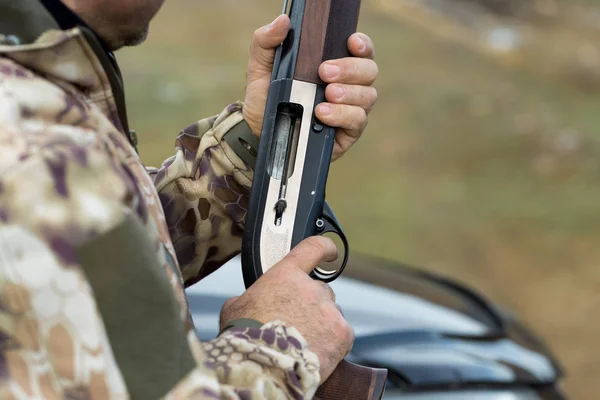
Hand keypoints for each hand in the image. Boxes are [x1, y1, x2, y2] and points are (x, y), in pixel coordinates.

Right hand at [219, 237, 353, 382]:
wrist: (262, 368)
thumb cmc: (245, 339)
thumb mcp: (236, 308)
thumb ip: (250, 298)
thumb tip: (250, 303)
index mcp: (286, 276)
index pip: (312, 248)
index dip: (323, 248)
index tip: (330, 252)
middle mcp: (311, 288)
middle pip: (320, 291)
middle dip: (311, 306)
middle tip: (296, 325)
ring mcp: (329, 310)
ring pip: (330, 315)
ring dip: (321, 326)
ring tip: (301, 345)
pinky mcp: (342, 333)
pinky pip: (341, 336)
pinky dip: (332, 344)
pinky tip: (314, 354)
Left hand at [243, 14, 378, 160]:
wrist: (259, 130)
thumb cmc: (266, 95)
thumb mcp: (261, 65)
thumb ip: (266, 40)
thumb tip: (282, 21)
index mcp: (336, 64)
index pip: (361, 50)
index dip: (363, 45)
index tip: (351, 42)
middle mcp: (349, 85)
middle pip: (369, 71)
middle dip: (350, 69)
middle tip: (324, 72)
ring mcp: (351, 109)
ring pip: (368, 96)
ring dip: (348, 93)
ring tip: (326, 94)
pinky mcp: (347, 133)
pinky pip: (358, 121)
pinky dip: (343, 115)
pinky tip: (322, 113)